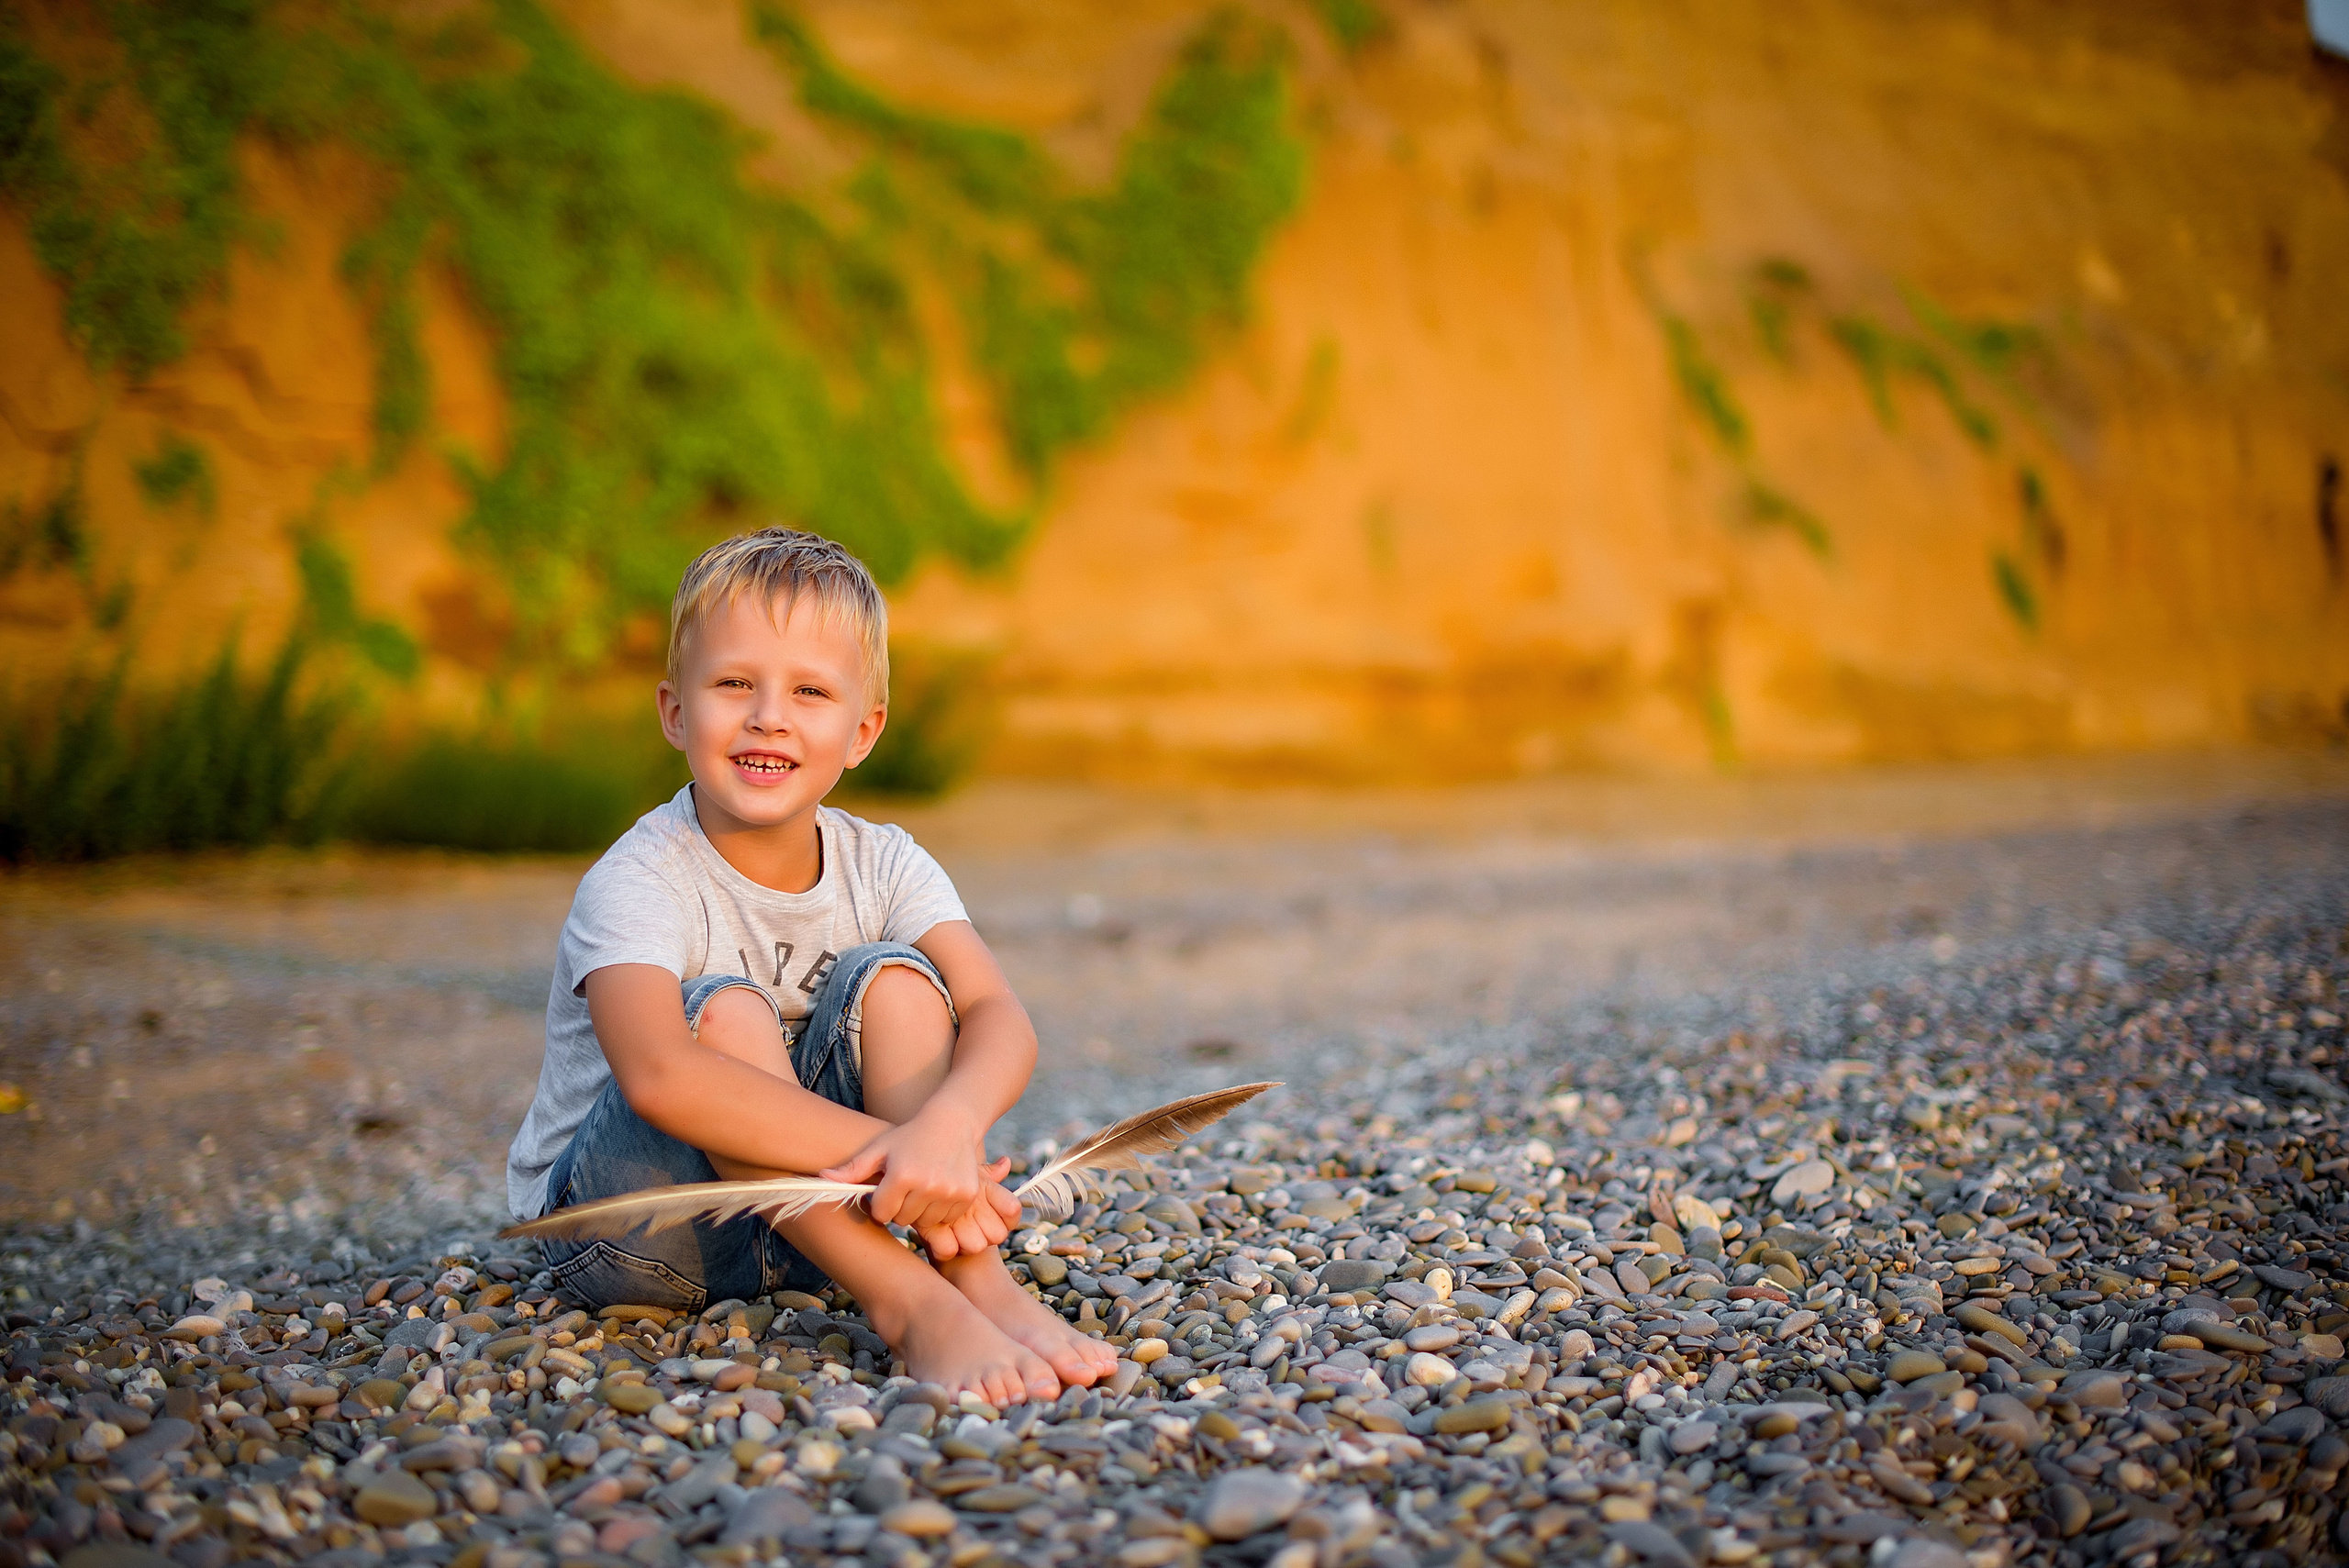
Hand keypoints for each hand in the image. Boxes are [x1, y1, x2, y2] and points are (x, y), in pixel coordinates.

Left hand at [822, 1109, 1022, 1259]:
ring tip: (922, 1188)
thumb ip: (852, 1169)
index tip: (886, 1191)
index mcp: (902, 1175)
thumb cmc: (909, 1136)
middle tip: (905, 1187)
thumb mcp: (879, 1149)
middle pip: (903, 1220)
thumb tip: (820, 1178)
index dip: (881, 1205)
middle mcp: (928, 1185)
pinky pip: (946, 1219)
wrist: (952, 1123)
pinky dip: (940, 1210)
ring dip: (920, 1211)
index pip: (882, 1214)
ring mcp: (950, 1192)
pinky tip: (938, 1190)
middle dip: (900, 1208)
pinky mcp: (966, 1196)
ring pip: (925, 1222)